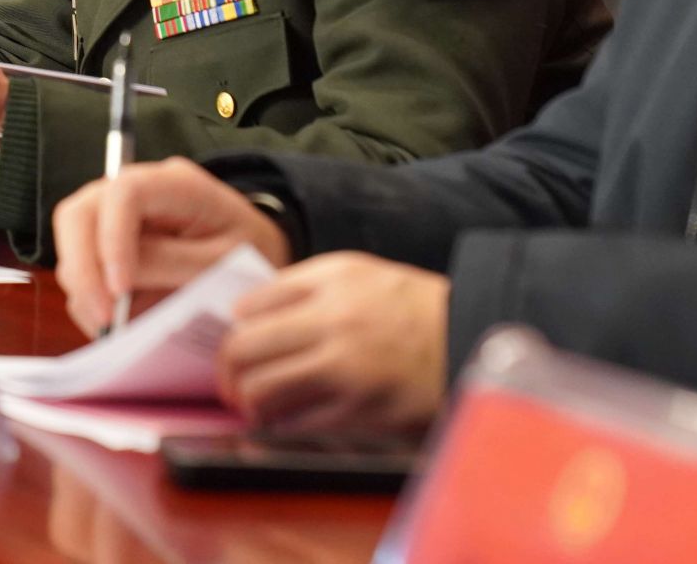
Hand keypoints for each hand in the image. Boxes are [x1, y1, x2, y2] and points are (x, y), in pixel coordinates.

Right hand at [52, 157, 292, 337]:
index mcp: (175, 183)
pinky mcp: (107, 246)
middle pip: (79, 213)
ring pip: (72, 245)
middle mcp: (135, 190)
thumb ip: (175, 265)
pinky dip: (90, 301)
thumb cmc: (249, 252)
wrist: (255, 255)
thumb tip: (117, 284)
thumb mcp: (227, 262)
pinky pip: (80, 271)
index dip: (112, 239)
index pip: (124, 193)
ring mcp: (115, 216)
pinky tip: (119, 324)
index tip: (120, 290)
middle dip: (82, 268)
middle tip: (103, 318)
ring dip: (86, 290)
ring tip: (118, 328)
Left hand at [218, 254, 448, 433]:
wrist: (469, 337)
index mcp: (330, 280)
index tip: (237, 340)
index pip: (250, 304)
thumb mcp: (360, 272)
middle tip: (230, 380)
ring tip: (253, 404)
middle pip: (243, 347)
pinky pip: (295, 423)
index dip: (232, 327)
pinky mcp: (357, 410)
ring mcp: (344, 368)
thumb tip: (249, 313)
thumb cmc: (411, 307)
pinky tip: (284, 420)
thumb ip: (306, 285)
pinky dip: (280, 424)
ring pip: (260, 389)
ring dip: (247, 401)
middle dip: (227, 369)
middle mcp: (332, 320)